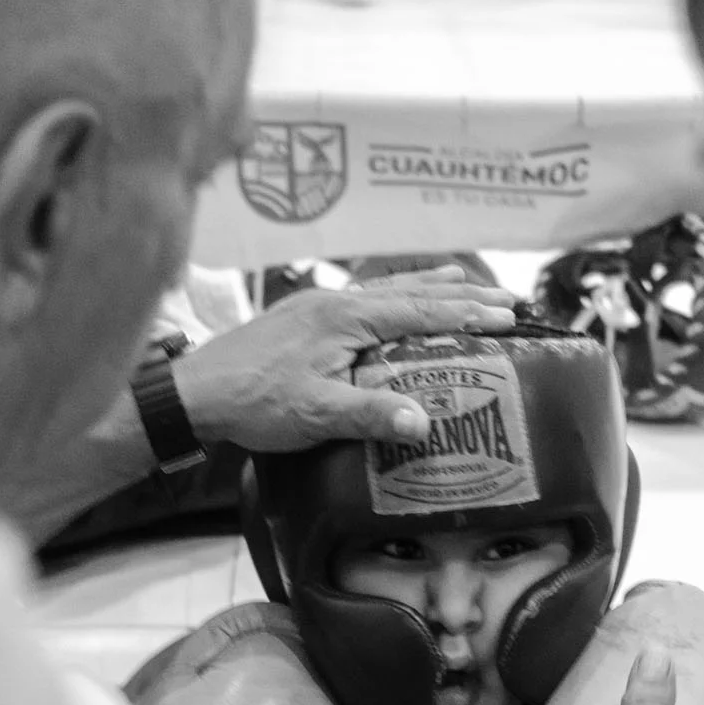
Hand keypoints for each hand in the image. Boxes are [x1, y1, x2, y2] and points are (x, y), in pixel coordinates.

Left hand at [172, 265, 517, 452]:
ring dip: (428, 288)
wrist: (197, 394)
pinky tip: (395, 304)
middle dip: (460, 295)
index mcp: (344, 317)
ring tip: (461, 282)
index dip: (466, 313)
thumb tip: (422, 422)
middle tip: (505, 297)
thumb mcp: (316, 414)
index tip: (507, 314)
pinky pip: (363, 300)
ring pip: (386, 290)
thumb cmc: (254, 403)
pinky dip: (393, 297)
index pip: (419, 310)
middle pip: (410, 292)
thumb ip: (370, 413)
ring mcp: (317, 306)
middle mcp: (335, 301)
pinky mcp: (303, 319)